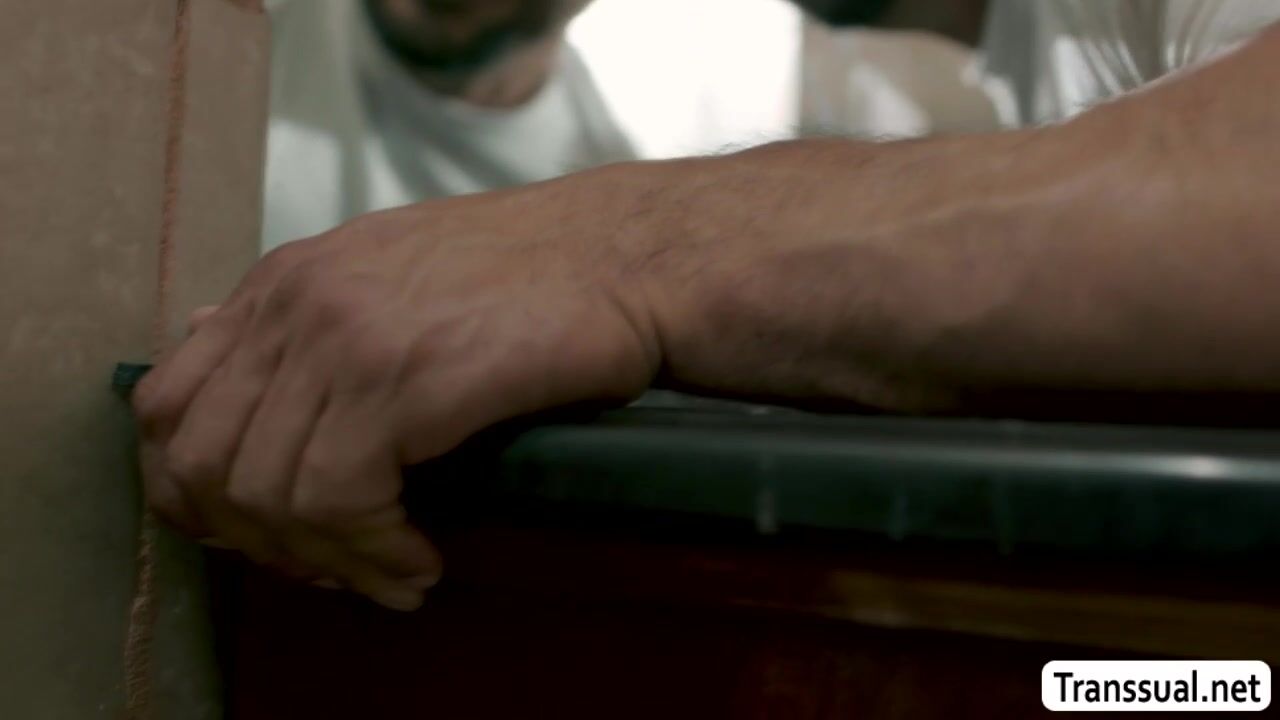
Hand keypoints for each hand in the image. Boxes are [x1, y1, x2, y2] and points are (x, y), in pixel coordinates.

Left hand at [134, 167, 660, 609]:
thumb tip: (204, 335)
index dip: (194, 493)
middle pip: (203, 461)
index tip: (260, 535)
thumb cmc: (530, 277)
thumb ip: (301, 317)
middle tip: (329, 568)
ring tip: (388, 572)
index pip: (168, 403)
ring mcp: (344, 338)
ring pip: (267, 494)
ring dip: (327, 560)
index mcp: (286, 280)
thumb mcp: (393, 273)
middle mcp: (297, 302)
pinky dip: (373, 553)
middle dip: (256, 541)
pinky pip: (339, 502)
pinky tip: (418, 560)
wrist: (626, 255)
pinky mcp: (402, 382)